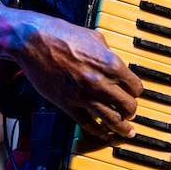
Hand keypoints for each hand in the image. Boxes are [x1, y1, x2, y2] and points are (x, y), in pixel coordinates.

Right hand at [14, 15, 143, 139]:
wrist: (34, 41)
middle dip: (131, 111)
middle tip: (131, 113)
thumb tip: (114, 62)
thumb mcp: (95, 37)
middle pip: (128, 106)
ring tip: (126, 132)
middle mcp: (101, 83)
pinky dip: (98, 132)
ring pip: (111, 119)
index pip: (135, 87)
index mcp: (111, 64)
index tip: (133, 94)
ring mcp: (84, 96)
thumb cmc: (62, 35)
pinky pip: (87, 124)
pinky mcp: (67, 105)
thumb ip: (108, 53)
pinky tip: (104, 135)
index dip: (136, 92)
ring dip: (122, 128)